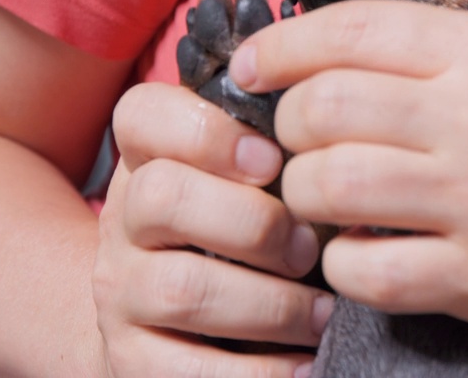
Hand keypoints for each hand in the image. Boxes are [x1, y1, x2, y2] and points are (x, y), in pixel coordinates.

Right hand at [92, 82, 333, 377]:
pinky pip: (187, 371)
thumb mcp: (243, 181)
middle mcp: (123, 220)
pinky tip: (305, 364)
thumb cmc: (235, 233)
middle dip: (254, 223)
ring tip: (323, 314)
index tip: (275, 160)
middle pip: (163, 197)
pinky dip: (260, 373)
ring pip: (181, 288)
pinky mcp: (130, 361)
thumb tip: (347, 139)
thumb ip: (279, 149)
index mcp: (149, 158)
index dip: (210, 133)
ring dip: (271, 305)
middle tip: (310, 248)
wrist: (164, 325)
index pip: (143, 116)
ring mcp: (120, 293)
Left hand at [230, 0, 467, 341]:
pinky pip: (364, 269)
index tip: (253, 65)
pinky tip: (364, 253)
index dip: (282, 44)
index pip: (354, 29)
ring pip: (328, 185)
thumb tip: (352, 59)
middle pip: (322, 107)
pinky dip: (344, 263)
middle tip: (300, 142)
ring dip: (307, 194)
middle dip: (287, 126)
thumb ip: (456, 57)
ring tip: (326, 198)